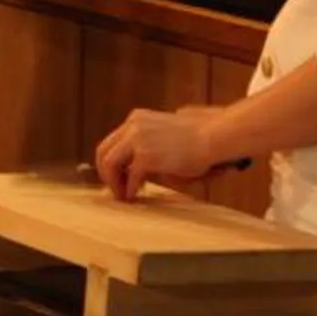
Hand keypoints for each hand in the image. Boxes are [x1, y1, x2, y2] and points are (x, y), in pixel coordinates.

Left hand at [93, 106, 219, 199]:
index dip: (112, 162)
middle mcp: (133, 125)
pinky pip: (129, 176)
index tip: (118, 177)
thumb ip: (148, 146)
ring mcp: (137, 138)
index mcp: (137, 118)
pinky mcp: (145, 155)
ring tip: (122, 196)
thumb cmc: (197, 140)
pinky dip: (129, 189)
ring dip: (113, 182)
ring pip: (109, 162)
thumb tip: (135, 171)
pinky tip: (134, 196)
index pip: (113, 141)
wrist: (213, 137)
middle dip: (106, 173)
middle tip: (115, 189)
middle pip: (103, 151)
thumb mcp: (165, 136)